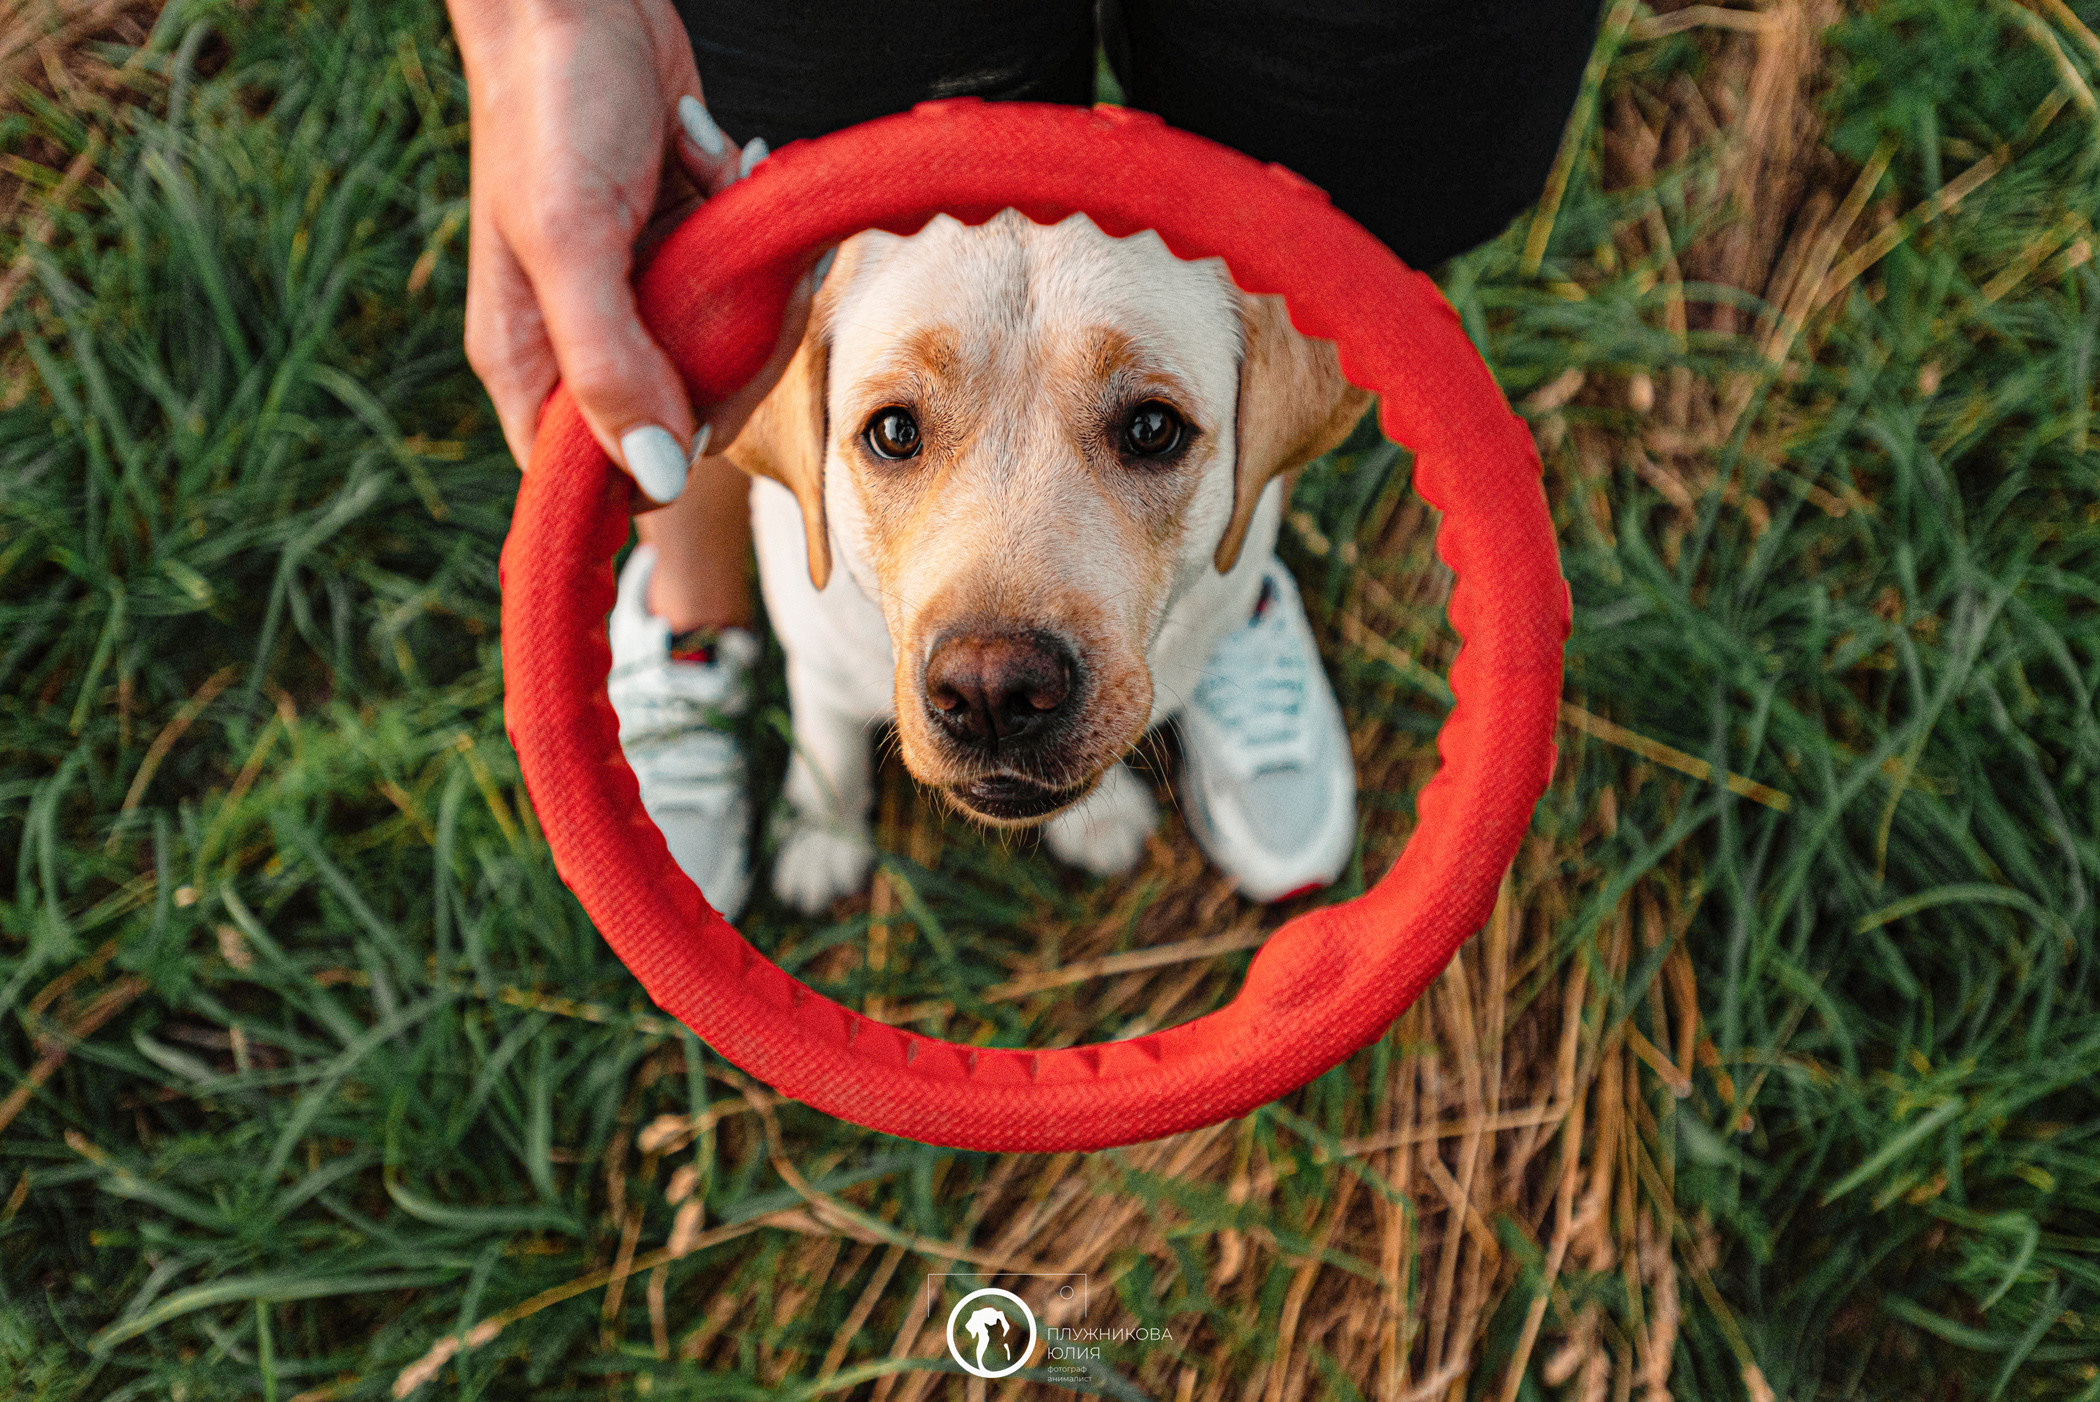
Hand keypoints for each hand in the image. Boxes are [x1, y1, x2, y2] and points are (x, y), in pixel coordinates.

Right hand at [448, 0, 814, 503]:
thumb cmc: (550, 107)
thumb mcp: (571, 242)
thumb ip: (609, 366)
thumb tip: (655, 475)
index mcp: (529, 362)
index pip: (591, 481)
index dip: (654, 472)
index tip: (702, 417)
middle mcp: (583, 344)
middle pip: (685, 423)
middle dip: (733, 357)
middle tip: (738, 287)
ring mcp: (638, 301)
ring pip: (731, 356)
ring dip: (754, 289)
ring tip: (731, 208)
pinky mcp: (683, 255)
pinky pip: (744, 288)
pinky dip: (751, 238)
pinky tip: (722, 175)